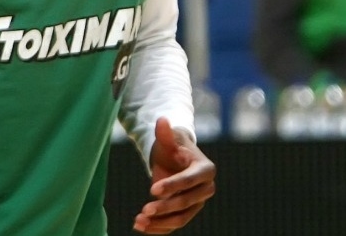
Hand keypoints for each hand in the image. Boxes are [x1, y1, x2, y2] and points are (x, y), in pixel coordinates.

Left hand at [134, 117, 215, 233]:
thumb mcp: (169, 140)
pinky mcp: (187, 212)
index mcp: (205, 169)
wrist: (176, 160)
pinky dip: (158, 228)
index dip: (172, 185)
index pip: (189, 180)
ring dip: (160, 222)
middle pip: (186, 202)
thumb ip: (165, 133)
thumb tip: (162, 120)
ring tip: (139, 221)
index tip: (152, 190)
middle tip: (145, 209)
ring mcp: (198, 203)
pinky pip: (174, 224)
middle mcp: (206, 189)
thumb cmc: (173, 148)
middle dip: (166, 207)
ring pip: (181, 218)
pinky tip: (140, 226)